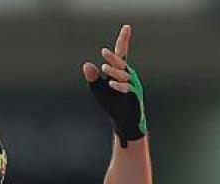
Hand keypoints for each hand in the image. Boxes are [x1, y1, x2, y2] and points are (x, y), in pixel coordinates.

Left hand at [83, 25, 146, 143]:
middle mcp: (128, 75)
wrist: (124, 120)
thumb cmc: (112, 104)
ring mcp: (132, 84)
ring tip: (104, 68)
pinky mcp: (133, 95)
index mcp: (120, 71)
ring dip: (114, 71)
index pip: (121, 52)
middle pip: (121, 63)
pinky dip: (119, 86)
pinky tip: (111, 84)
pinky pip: (127, 88)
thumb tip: (86, 65)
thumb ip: (93, 77)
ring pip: (123, 75)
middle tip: (103, 52)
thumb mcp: (98, 89)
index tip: (127, 27)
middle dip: (113, 58)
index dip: (124, 40)